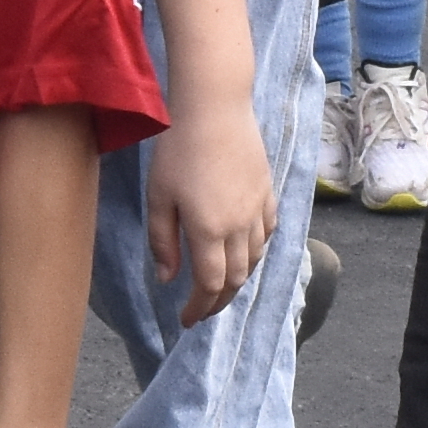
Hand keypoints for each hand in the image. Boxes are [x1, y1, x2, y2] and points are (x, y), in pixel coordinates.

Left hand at [144, 106, 274, 329]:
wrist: (215, 107)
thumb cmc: (178, 149)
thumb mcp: (159, 197)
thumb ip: (163, 241)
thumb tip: (167, 279)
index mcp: (209, 231)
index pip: (209, 286)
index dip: (199, 308)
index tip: (186, 320)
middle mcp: (240, 226)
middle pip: (236, 279)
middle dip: (218, 301)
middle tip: (202, 310)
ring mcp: (257, 209)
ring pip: (255, 259)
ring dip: (238, 278)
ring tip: (220, 284)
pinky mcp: (267, 191)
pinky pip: (268, 232)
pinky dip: (257, 251)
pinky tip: (246, 250)